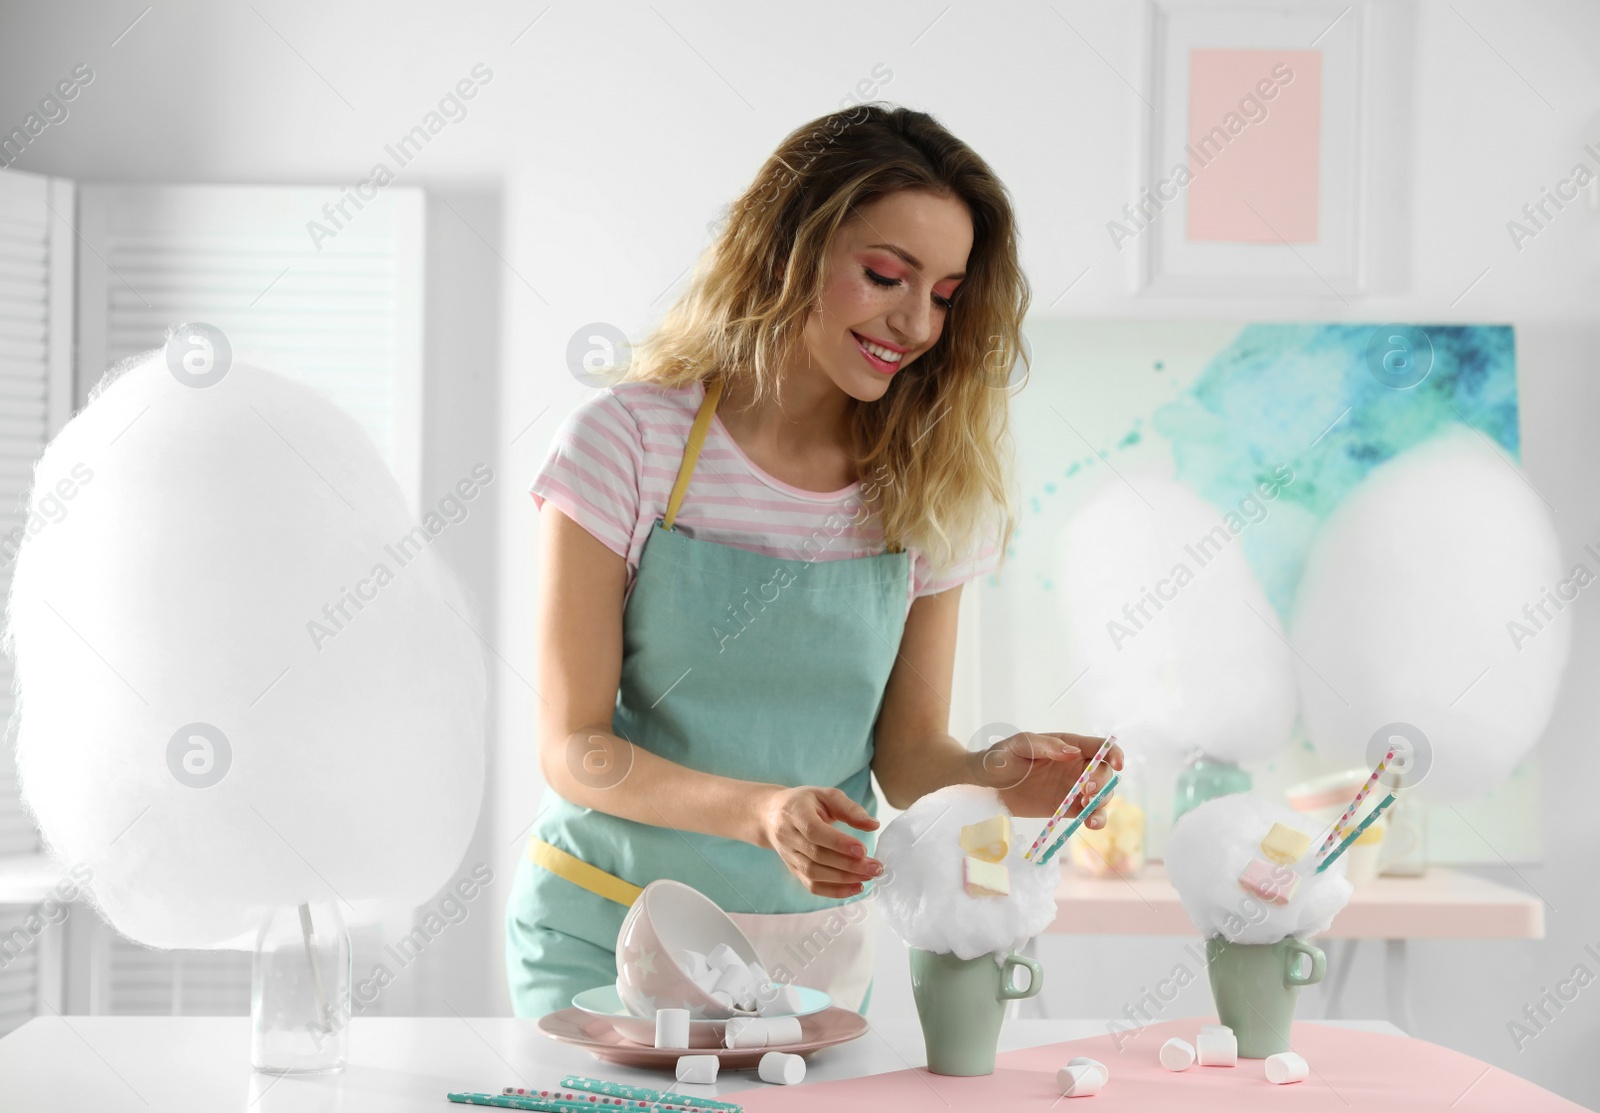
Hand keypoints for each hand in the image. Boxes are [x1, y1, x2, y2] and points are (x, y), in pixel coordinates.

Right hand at [751, 786, 882, 897]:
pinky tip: (856, 887)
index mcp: (795, 813)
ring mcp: (788, 856)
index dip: (838, 843)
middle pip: (817, 855)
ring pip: (814, 874)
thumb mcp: (826, 795)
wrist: (772, 815)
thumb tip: (873, 825)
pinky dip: (834, 891)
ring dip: (844, 879)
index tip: (863, 850)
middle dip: (849, 864)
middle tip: (876, 867)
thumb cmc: (805, 802)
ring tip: (869, 876)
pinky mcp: (793, 870)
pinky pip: (812, 886)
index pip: (815, 831)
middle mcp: (787, 836)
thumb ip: (850, 809)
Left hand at [978, 732, 1124, 826]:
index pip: (1098, 747)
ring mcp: (1073, 789)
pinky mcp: (1067, 809)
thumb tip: (1072, 752)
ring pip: (1101, 795)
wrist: (984, 784)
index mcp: (1068, 745)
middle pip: (1103, 773)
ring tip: (1087, 811)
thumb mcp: (1019, 745)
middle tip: (1087, 791)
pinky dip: (1095, 818)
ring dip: (1102, 803)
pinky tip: (1090, 823)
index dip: (1113, 753)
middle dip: (1102, 782)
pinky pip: (1088, 813)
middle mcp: (1075, 766)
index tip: (1117, 764)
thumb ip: (1045, 746)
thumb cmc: (1000, 757)